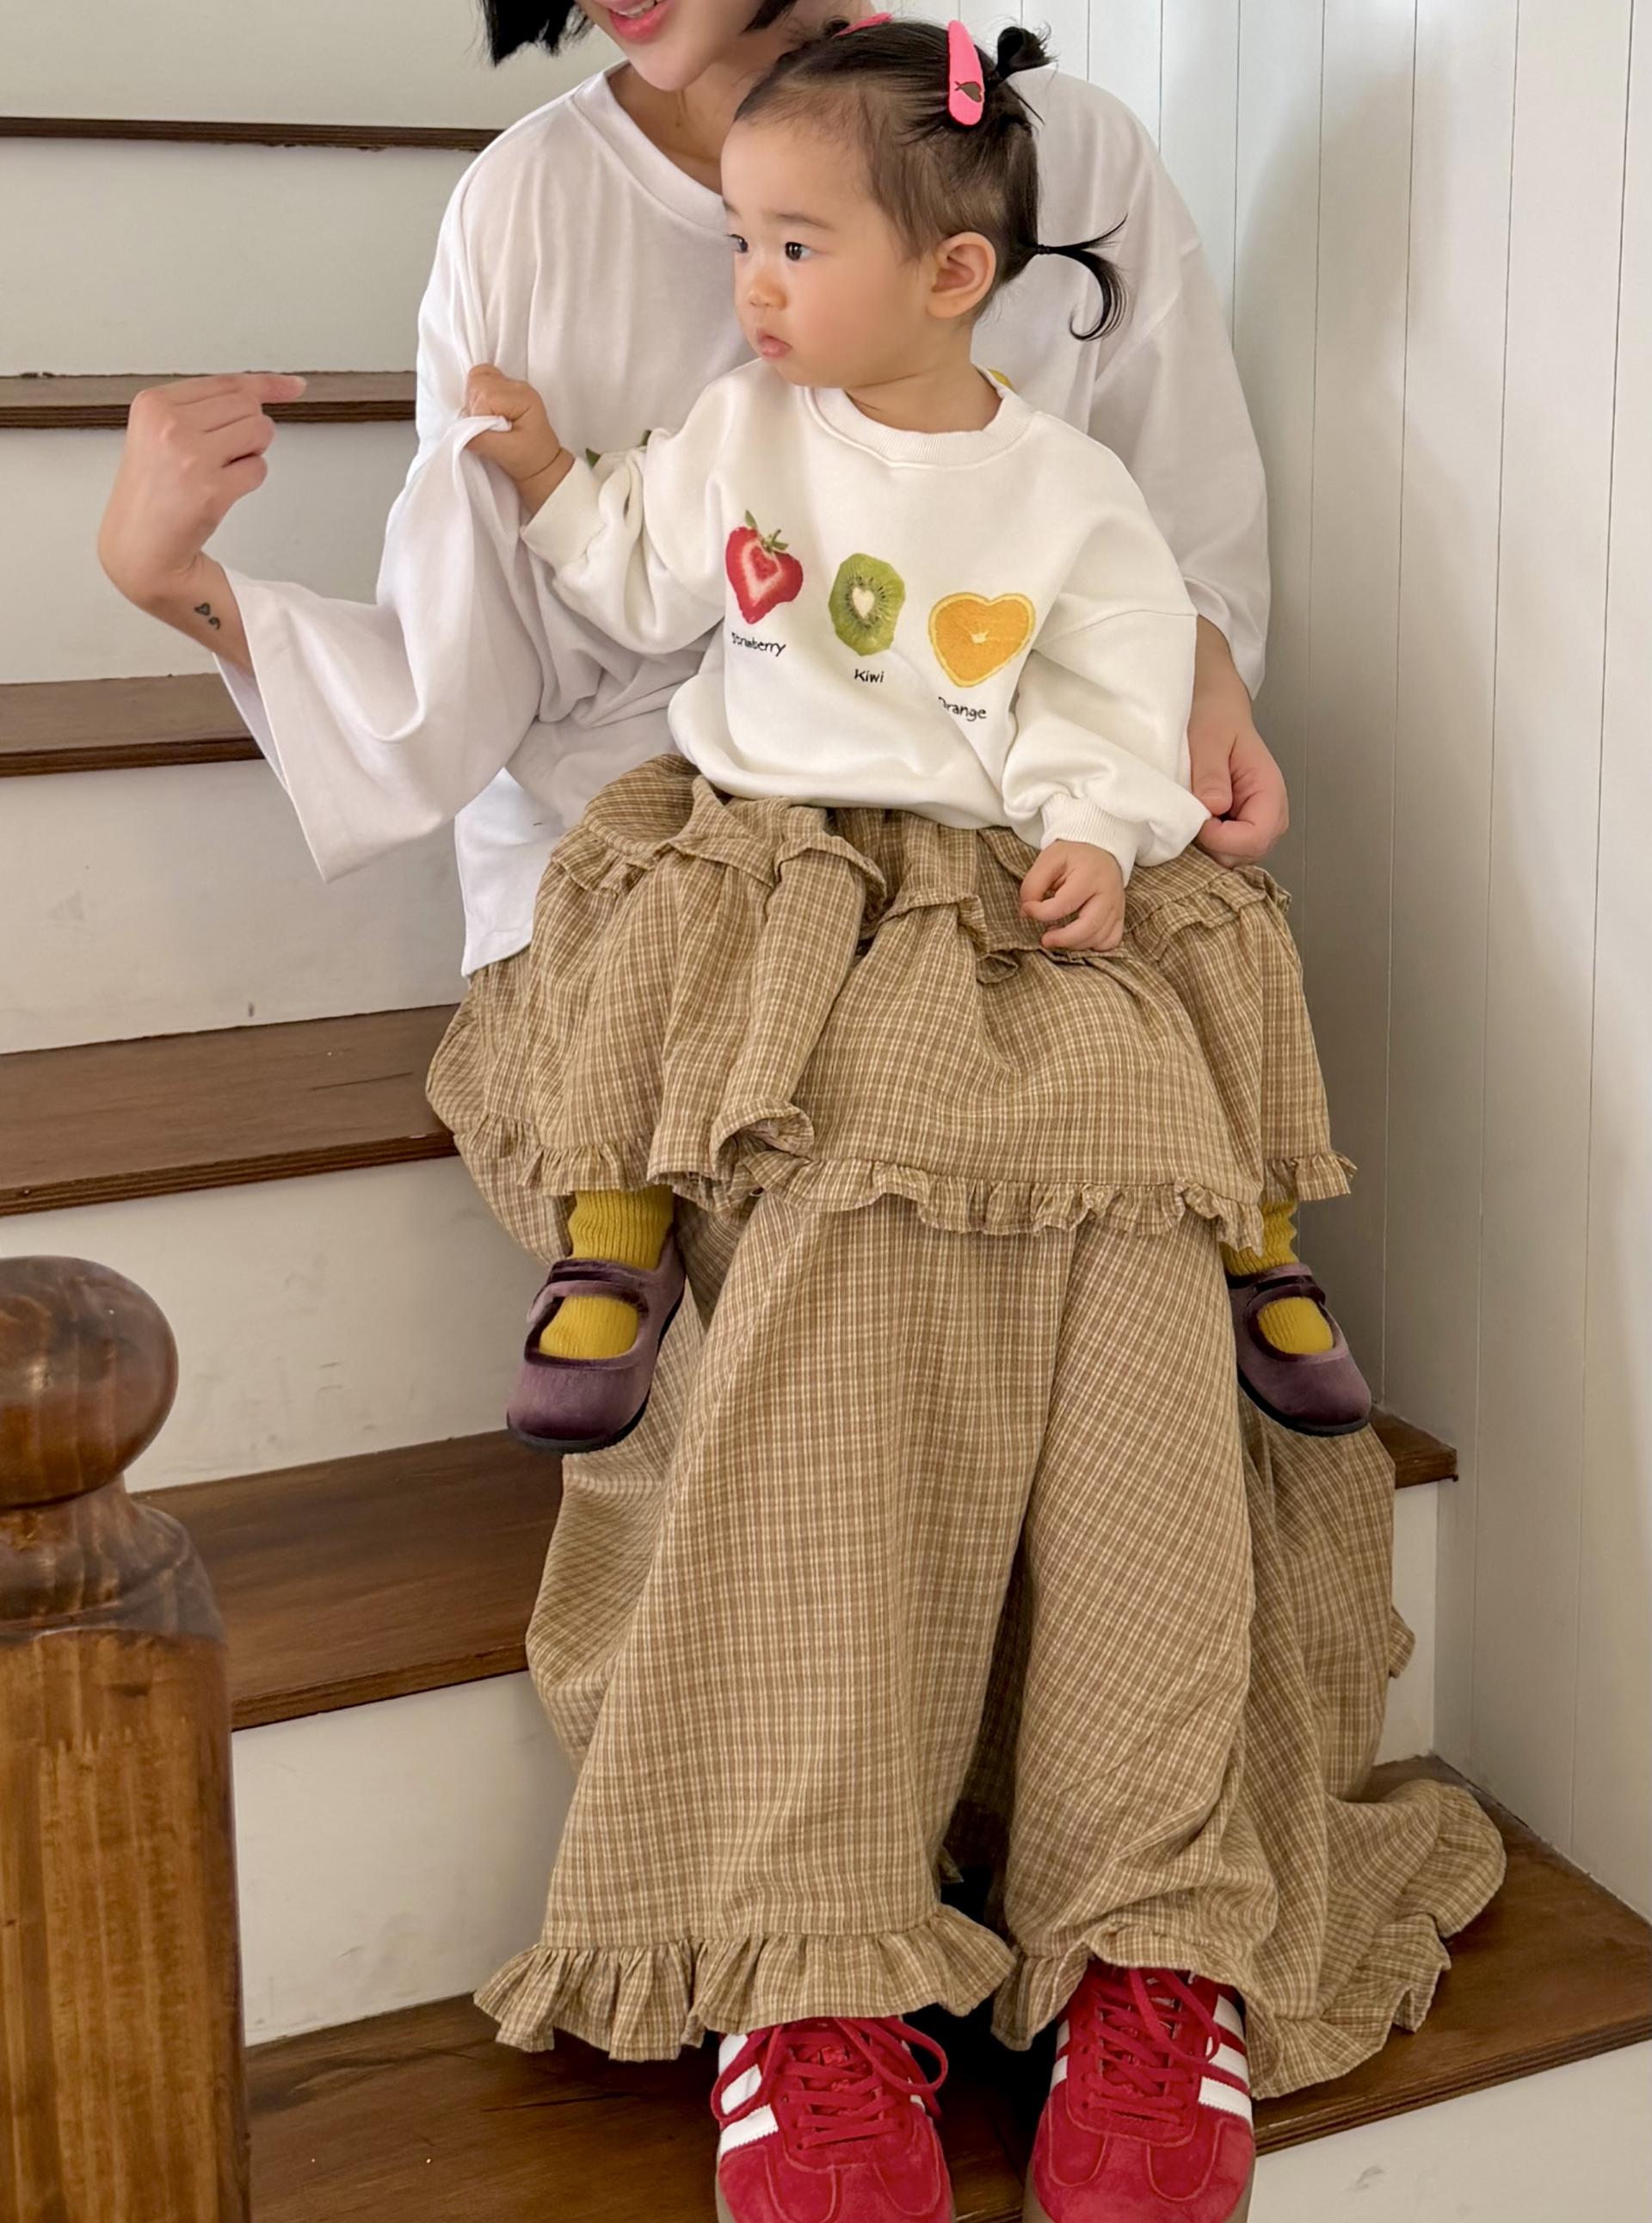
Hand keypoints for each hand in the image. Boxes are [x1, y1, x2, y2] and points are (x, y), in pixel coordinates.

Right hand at [98, 372, 303, 615]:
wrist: (138, 545)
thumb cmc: (153, 492)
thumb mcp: (162, 433)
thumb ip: (206, 407)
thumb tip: (272, 389)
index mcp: (153, 404)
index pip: (226, 383)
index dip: (265, 386)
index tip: (293, 387)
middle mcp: (169, 425)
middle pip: (248, 406)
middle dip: (249, 430)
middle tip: (222, 454)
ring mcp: (190, 457)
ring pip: (259, 431)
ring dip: (252, 452)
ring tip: (220, 469)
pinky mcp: (211, 490)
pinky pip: (259, 469)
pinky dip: (249, 480)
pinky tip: (221, 490)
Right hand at [464, 364, 570, 509]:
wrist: (542, 465)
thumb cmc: (531, 459)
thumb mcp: (506, 453)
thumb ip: (481, 439)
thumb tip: (460, 430)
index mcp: (523, 398)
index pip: (486, 395)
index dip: (477, 415)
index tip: (483, 434)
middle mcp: (517, 387)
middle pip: (479, 379)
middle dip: (474, 405)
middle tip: (485, 427)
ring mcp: (510, 386)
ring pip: (477, 378)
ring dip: (474, 401)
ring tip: (486, 423)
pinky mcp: (503, 391)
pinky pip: (480, 383)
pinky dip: (475, 399)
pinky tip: (485, 415)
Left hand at [1020, 842, 1126, 952]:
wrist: (1100, 851)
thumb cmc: (1073, 856)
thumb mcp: (1048, 859)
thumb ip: (1033, 885)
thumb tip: (1025, 913)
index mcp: (1089, 876)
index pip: (1063, 904)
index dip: (1040, 913)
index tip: (1028, 909)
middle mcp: (1108, 893)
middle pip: (1088, 927)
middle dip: (1062, 939)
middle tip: (1045, 939)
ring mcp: (1117, 907)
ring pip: (1099, 938)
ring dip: (1074, 944)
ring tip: (1057, 934)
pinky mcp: (1120, 916)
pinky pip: (1110, 941)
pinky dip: (1093, 946)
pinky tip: (1077, 937)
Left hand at [1188, 617, 1289, 865]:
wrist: (1211, 701)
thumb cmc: (1212, 714)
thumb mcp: (1207, 738)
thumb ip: (1211, 774)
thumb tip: (1214, 808)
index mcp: (1267, 788)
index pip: (1257, 837)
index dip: (1223, 839)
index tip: (1198, 820)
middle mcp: (1267, 810)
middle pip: (1247, 854)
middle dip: (1215, 847)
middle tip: (1189, 819)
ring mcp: (1252, 818)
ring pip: (1235, 856)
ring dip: (1208, 847)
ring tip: (1190, 817)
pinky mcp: (1237, 822)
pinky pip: (1225, 848)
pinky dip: (1206, 843)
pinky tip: (1192, 821)